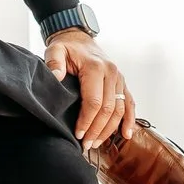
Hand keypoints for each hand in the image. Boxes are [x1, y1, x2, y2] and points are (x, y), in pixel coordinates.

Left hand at [44, 28, 132, 149]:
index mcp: (96, 67)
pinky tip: (126, 134)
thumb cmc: (66, 47)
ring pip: (120, 110)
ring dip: (109, 129)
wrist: (79, 39)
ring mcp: (119, 79)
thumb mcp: (55, 50)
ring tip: (96, 143)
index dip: (87, 120)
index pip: (94, 101)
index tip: (78, 134)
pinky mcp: (122, 83)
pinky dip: (129, 120)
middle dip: (97, 129)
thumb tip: (55, 77)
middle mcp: (112, 73)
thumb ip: (54, 63)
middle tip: (86, 145)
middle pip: (108, 109)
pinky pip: (129, 103)